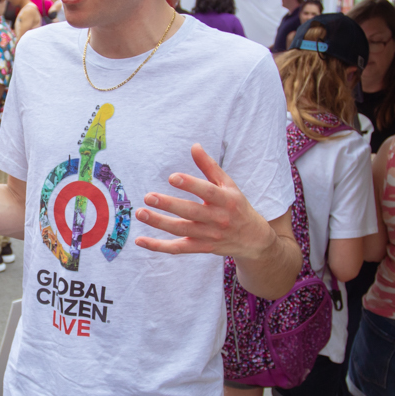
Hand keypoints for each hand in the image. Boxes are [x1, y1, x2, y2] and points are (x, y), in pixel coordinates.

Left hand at [133, 143, 274, 257]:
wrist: (253, 239)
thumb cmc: (237, 206)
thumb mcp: (229, 185)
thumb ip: (210, 167)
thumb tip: (194, 146)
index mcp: (226, 200)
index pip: (207, 192)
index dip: (190, 184)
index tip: (172, 177)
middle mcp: (217, 219)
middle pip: (191, 212)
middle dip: (169, 205)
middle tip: (149, 197)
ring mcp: (209, 236)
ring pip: (181, 230)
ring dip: (159, 223)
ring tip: (141, 213)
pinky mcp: (201, 248)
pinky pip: (177, 249)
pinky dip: (159, 246)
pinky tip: (140, 240)